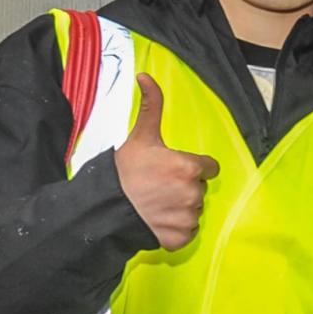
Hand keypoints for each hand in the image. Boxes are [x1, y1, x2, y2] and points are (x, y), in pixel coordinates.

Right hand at [112, 73, 218, 249]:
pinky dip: (175, 229)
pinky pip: (187, 232)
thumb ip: (152, 106)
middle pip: (199, 189)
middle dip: (184, 187)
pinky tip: (156, 220)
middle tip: (159, 187)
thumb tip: (146, 75)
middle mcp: (194, 193)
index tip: (174, 169)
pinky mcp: (181, 238)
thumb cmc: (124, 171)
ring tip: (155, 203)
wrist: (104, 208)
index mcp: (189, 167)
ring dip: (179, 208)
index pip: (208, 167)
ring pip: (193, 210)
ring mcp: (188, 217)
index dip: (193, 167)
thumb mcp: (141, 136)